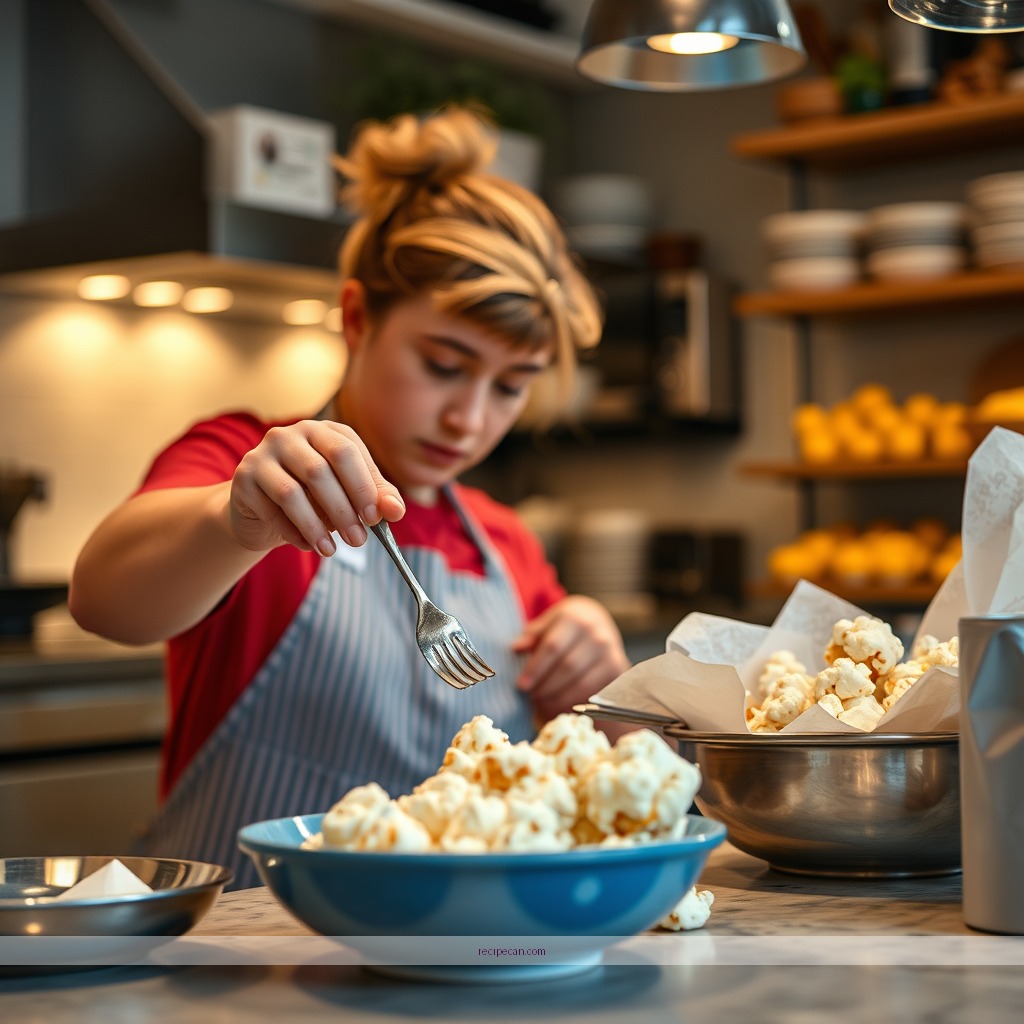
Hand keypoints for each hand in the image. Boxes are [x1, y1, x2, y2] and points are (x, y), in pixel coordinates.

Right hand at [229, 420, 404, 555]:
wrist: (263, 512)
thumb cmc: (314, 500)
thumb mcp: (349, 497)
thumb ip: (375, 499)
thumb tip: (395, 510)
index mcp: (323, 432)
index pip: (347, 452)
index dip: (362, 486)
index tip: (375, 518)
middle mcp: (290, 435)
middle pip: (319, 471)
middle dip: (342, 510)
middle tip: (358, 540)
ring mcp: (262, 454)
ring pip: (293, 492)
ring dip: (316, 526)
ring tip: (331, 550)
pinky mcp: (243, 479)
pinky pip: (271, 509)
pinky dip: (293, 532)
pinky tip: (308, 546)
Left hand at [512, 595, 629, 722]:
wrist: (596, 621)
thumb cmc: (565, 625)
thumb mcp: (548, 622)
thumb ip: (532, 635)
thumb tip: (516, 648)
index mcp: (575, 618)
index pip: (553, 647)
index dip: (536, 669)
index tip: (521, 685)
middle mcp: (596, 634)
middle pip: (567, 668)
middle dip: (546, 687)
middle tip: (530, 697)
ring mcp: (610, 652)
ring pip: (581, 684)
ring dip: (558, 698)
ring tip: (540, 703)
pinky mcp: (617, 669)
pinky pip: (593, 693)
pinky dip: (573, 703)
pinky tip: (558, 705)